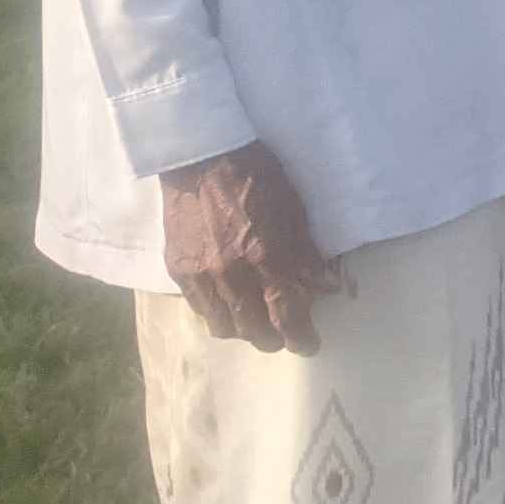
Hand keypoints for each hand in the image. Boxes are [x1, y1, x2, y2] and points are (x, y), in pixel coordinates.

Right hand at [161, 143, 343, 352]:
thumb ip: (306, 255)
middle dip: (273, 339)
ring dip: (243, 331)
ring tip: (257, 324)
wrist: (201, 159)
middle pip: (253, 330)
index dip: (301, 336)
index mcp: (266, 256)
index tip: (310, 344)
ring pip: (222, 326)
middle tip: (285, 334)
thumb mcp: (294, 210)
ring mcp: (200, 274)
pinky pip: (199, 309)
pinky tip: (229, 306)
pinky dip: (217, 315)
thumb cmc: (257, 177)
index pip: (286, 314)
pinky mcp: (177, 270)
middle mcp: (231, 273)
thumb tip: (326, 288)